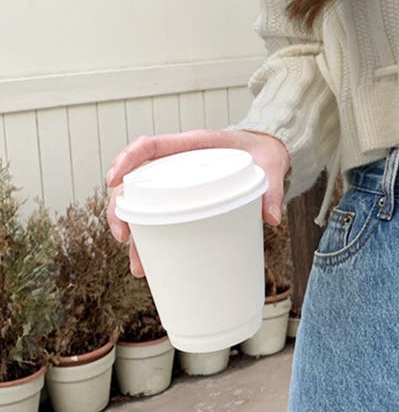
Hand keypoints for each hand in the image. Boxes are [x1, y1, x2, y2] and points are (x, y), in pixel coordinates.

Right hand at [104, 128, 290, 277]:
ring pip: (145, 205)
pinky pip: (161, 215)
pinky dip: (154, 239)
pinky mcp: (186, 199)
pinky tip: (153, 263)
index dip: (127, 159)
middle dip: (121, 209)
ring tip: (139, 266)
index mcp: (194, 145)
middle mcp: (180, 162)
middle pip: (136, 182)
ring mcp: (179, 181)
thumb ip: (272, 188)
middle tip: (123, 238)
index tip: (113, 180)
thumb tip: (272, 218)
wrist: (269, 154)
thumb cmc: (264, 152)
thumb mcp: (271, 165)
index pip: (150, 145)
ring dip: (136, 235)